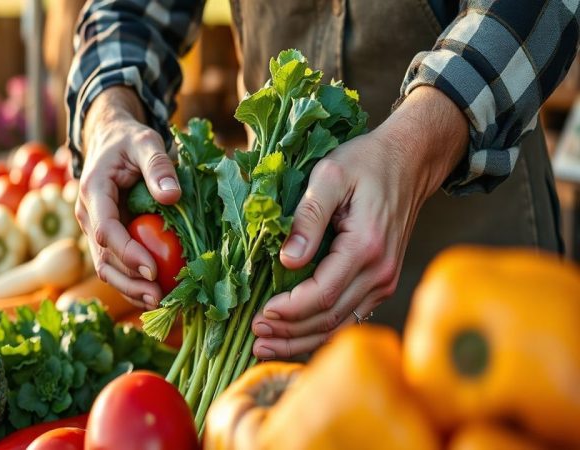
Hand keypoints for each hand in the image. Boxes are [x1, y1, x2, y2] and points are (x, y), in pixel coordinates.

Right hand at [75, 87, 180, 308]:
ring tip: (158, 303)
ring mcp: (95, 228)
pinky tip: (155, 293)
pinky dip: (132, 281)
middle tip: (158, 298)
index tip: (152, 270)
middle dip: (129, 281)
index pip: (106, 230)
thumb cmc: (129, 139)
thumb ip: (159, 165)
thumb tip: (172, 197)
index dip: (127, 253)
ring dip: (129, 288)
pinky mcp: (106, 236)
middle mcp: (88, 215)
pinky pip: (115, 263)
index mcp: (93, 192)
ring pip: (106, 266)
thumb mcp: (146, 141)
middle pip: (102, 257)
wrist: (109, 139)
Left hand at [251, 86, 468, 358]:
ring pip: (340, 325)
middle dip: (289, 333)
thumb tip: (288, 260)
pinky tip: (295, 338)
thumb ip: (308, 217)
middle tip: (255, 338)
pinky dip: (320, 332)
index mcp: (366, 246)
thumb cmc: (365, 163)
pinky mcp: (381, 283)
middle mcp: (380, 271)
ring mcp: (384, 281)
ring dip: (302, 341)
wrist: (408, 162)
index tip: (260, 314)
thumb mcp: (329, 176)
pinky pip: (349, 317)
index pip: (322, 295)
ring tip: (266, 347)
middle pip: (329, 319)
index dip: (288, 311)